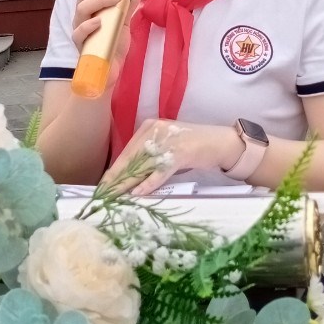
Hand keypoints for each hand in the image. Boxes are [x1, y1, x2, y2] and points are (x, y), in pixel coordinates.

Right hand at [71, 0, 143, 94]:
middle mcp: (84, 14)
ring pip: (82, 8)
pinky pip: (80, 32)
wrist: (108, 73)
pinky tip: (100, 21)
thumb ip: (129, 6)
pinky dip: (90, 25)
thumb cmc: (113, 45)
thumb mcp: (124, 23)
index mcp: (94, 5)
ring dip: (100, 0)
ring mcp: (80, 28)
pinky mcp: (81, 45)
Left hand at [101, 118, 244, 196]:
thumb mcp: (166, 148)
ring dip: (128, 183)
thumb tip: (128, 178)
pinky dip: (149, 183)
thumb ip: (149, 157)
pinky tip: (138, 193)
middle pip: (131, 158)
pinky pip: (160, 171)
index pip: (127, 151)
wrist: (220, 143)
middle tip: (104, 194)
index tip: (103, 185)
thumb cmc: (191, 147)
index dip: (115, 170)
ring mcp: (168, 141)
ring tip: (115, 196)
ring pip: (143, 165)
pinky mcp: (180, 153)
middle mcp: (156, 130)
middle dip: (117, 178)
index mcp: (150, 127)